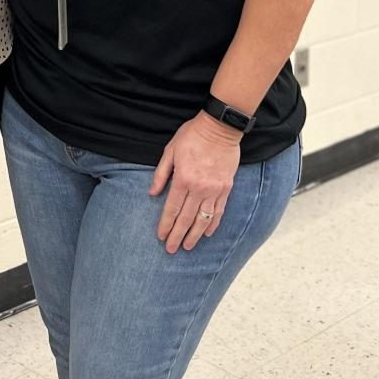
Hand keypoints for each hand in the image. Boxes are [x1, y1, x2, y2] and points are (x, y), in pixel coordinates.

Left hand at [149, 111, 240, 252]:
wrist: (220, 128)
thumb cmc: (192, 136)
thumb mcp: (170, 150)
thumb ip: (161, 173)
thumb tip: (152, 193)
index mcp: (183, 178)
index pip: (172, 208)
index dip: (166, 224)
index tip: (161, 237)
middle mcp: (199, 188)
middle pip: (186, 218)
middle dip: (178, 235)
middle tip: (171, 249)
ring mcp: (214, 189)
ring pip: (203, 219)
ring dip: (195, 235)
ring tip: (188, 246)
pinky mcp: (226, 188)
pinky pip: (219, 211)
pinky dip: (213, 224)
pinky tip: (207, 233)